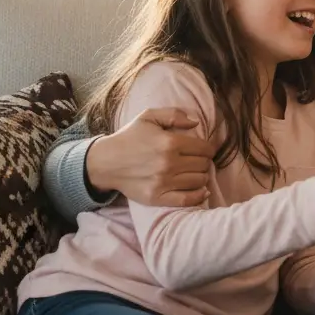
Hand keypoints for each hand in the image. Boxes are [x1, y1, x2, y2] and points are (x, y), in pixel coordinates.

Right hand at [86, 108, 214, 206]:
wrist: (105, 162)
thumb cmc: (129, 137)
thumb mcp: (149, 117)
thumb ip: (174, 115)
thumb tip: (196, 122)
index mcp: (170, 142)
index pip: (205, 149)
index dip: (209, 149)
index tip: (204, 150)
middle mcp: (169, 163)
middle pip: (204, 165)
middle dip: (205, 162)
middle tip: (198, 161)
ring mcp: (163, 182)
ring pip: (199, 181)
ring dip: (202, 176)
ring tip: (195, 172)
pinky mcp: (157, 197)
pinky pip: (187, 199)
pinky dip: (199, 195)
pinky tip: (202, 190)